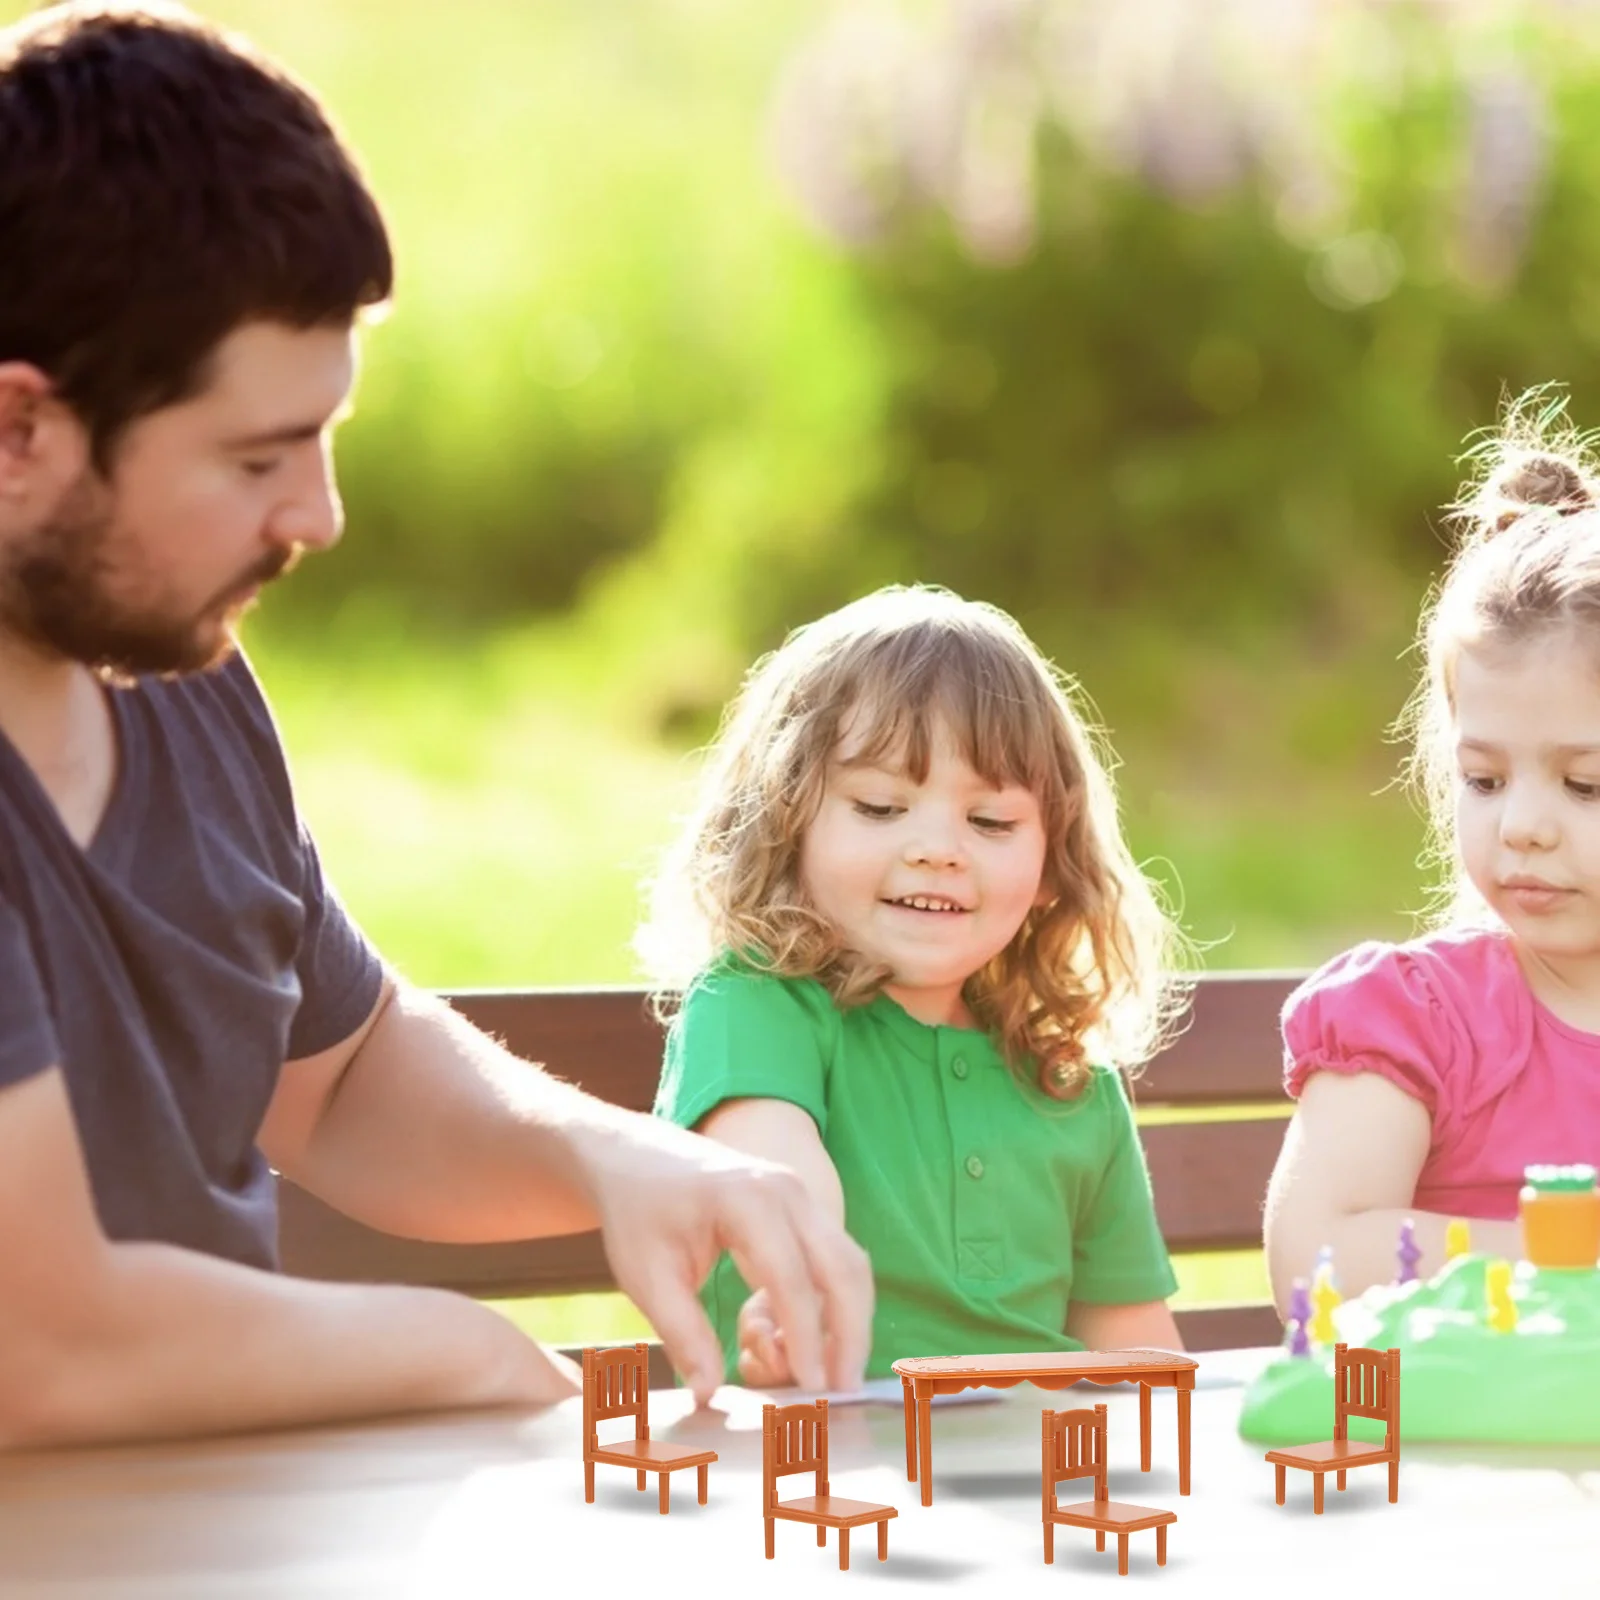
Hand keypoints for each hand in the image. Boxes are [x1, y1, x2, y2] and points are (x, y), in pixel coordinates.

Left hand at [579, 1112, 872, 1404]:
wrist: (635, 1157)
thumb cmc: (637, 1212)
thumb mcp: (647, 1277)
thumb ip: (683, 1335)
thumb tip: (709, 1393)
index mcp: (747, 1199)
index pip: (791, 1278)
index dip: (806, 1338)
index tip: (811, 1389)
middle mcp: (786, 1191)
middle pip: (843, 1266)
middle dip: (850, 1332)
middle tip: (842, 1390)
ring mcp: (798, 1195)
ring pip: (849, 1261)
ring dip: (850, 1318)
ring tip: (834, 1374)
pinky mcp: (800, 1208)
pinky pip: (834, 1256)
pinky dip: (833, 1300)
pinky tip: (809, 1341)